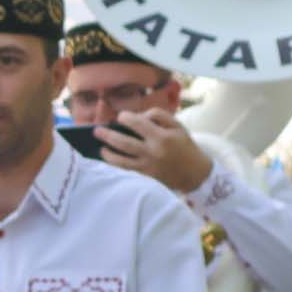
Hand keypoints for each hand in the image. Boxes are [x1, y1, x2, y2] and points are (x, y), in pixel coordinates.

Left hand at [95, 108, 211, 193]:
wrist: (196, 173)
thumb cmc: (184, 146)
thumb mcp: (178, 127)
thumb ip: (159, 116)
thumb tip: (137, 116)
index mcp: (163, 136)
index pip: (139, 123)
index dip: (126, 118)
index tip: (121, 117)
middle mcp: (154, 151)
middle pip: (124, 142)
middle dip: (107, 135)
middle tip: (96, 130)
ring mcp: (148, 165)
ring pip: (121, 159)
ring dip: (107, 151)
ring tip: (99, 146)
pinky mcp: (146, 176)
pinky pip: (125, 168)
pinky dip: (114, 163)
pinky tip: (107, 157)